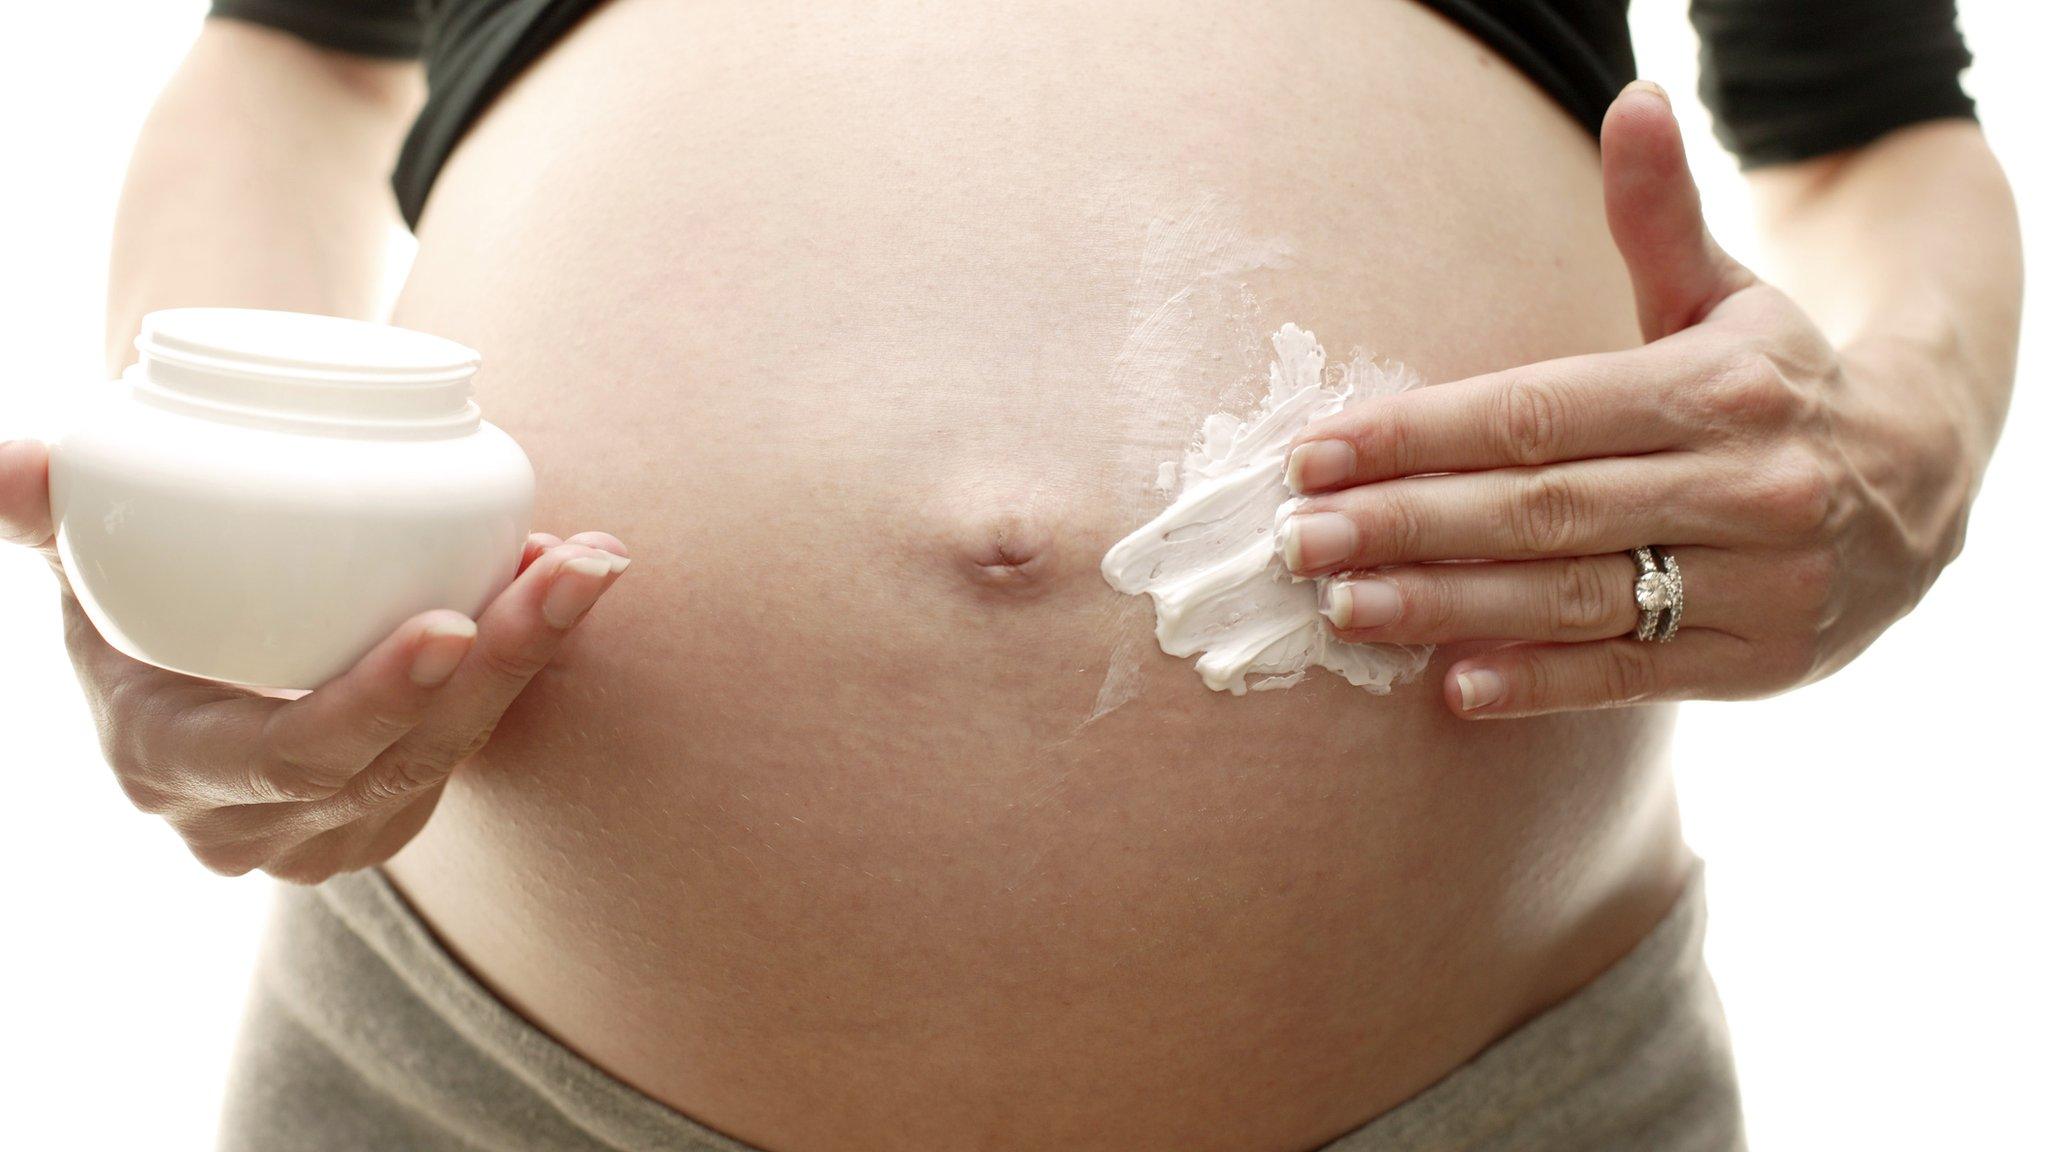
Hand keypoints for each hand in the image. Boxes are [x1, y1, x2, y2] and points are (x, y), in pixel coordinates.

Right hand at [1, 437, 629, 880]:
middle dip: (498, 666)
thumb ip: (43, 507)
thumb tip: (13, 461)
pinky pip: (481, 736)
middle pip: (403, 758)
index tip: (444, 624)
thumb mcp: (80, 547)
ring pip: (460, 749)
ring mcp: (340, 824)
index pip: (286, 756)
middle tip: (564, 572)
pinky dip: (531, 659)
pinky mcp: (400, 800)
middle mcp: (260, 821)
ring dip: (535, 654)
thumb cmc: (132, 576)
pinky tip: (574, 577)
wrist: (186, 629)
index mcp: (174, 766)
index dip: (368, 704)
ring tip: (591, 558)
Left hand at [1277, 82, 1971, 718]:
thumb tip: (1633, 100)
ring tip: (1346, 606)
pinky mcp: (1759, 659)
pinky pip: (1631, 674)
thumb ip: (1658, 217)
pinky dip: (1540, 681)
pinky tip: (1454, 687)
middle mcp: (1741, 482)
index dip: (1418, 435)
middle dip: (1405, 522)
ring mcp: (1756, 579)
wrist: (1923, 488)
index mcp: (1715, 388)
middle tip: (1298, 539)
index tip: (1316, 454)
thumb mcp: (1727, 296)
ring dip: (1447, 604)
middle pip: (1538, 506)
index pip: (1536, 412)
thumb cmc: (1779, 387)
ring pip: (1573, 594)